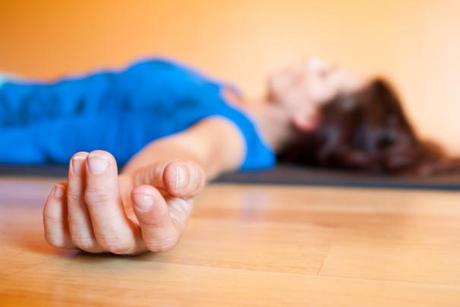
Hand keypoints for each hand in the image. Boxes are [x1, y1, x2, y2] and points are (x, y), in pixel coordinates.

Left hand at [43, 150, 205, 254]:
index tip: (141, 190)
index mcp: (166, 232)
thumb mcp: (187, 172)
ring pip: (83, 233)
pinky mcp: (79, 234)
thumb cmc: (169, 178)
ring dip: (78, 192)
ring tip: (83, 158)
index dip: (150, 217)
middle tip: (99, 159)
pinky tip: (61, 185)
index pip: (159, 236)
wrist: (148, 179)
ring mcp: (103, 243)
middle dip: (101, 197)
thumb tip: (175, 176)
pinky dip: (54, 214)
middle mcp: (133, 245)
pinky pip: (60, 237)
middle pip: (113, 238)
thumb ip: (186, 176)